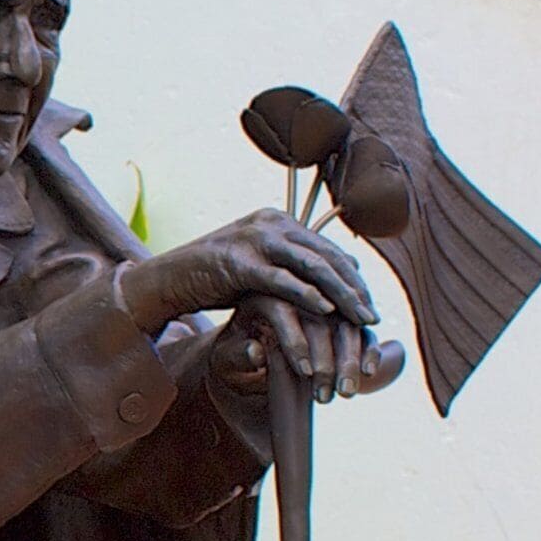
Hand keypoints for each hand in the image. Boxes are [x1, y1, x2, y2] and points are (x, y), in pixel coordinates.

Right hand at [117, 209, 377, 332]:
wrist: (166, 278)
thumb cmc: (211, 278)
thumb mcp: (255, 265)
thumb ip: (287, 266)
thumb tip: (327, 280)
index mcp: (278, 221)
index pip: (327, 248)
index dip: (351, 277)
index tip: (368, 303)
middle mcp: (271, 224)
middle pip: (327, 255)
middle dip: (354, 289)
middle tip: (373, 316)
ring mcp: (255, 240)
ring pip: (312, 266)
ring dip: (341, 294)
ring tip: (360, 318)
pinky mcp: (239, 262)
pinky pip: (282, 279)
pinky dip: (307, 294)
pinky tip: (326, 311)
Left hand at [212, 301, 406, 399]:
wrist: (243, 350)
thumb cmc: (231, 355)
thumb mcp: (224, 357)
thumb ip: (236, 355)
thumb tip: (255, 353)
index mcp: (262, 293)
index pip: (283, 311)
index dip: (294, 342)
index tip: (304, 373)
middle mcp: (297, 291)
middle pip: (320, 318)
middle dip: (330, 357)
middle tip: (333, 391)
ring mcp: (322, 302)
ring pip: (346, 323)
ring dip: (351, 358)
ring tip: (346, 392)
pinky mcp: (341, 315)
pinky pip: (361, 329)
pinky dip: (369, 348)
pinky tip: (370, 372)